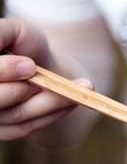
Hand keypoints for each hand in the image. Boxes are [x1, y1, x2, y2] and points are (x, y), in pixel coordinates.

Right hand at [0, 18, 92, 140]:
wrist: (37, 63)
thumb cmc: (22, 44)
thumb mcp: (14, 31)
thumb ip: (1, 34)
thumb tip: (10, 58)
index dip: (3, 71)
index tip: (30, 66)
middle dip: (22, 89)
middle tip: (45, 77)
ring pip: (16, 116)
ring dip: (50, 100)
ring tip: (81, 85)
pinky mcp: (5, 131)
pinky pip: (28, 127)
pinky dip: (53, 113)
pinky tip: (73, 99)